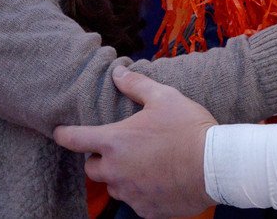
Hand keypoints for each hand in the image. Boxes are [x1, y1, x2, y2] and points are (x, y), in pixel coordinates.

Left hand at [54, 66, 216, 218]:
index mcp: (115, 141)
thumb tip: (118, 72)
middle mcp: (116, 171)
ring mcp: (130, 193)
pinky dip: (142, 191)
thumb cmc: (189, 128)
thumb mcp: (164, 97)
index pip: (75, 139)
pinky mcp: (146, 210)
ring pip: (114, 185)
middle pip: (92, 167)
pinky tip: (160, 179)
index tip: (60, 132)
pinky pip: (135, 200)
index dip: (64, 134)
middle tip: (121, 147)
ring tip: (145, 163)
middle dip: (100, 157)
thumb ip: (136, 84)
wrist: (217, 165)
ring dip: (121, 175)